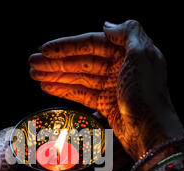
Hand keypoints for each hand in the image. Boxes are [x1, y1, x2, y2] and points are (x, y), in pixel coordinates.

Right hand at [29, 20, 183, 159]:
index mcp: (129, 52)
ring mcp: (112, 87)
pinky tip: (47, 86)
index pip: (92, 44)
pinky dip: (64, 90)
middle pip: (81, 61)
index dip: (67, 45)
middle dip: (56, 62)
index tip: (44, 48)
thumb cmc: (148, 94)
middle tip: (32, 63)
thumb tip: (106, 24)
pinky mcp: (106, 105)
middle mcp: (120, 67)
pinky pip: (81, 93)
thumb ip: (127, 33)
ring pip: (78, 77)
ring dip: (56, 75)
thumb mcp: (143, 55)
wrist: (152, 132)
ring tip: (34, 74)